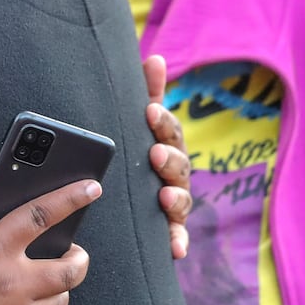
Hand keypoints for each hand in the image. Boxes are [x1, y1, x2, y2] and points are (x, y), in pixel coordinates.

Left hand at [144, 54, 190, 259]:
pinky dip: (178, 242)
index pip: (170, 130)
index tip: (149, 112)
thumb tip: (155, 57)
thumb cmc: (136, 150)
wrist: (124, 199)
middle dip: (169, 158)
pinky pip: (176, 237)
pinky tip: (175, 248)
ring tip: (163, 196)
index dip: (162, 121)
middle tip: (154, 153)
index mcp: (167, 146)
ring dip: (175, 197)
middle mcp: (174, 174)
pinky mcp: (168, 230)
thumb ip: (147, 92)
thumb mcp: (139, 122)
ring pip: (181, 199)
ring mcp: (173, 203)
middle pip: (179, 165)